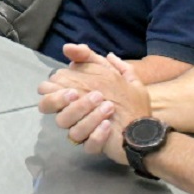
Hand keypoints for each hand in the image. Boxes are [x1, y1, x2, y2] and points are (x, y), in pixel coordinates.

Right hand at [37, 44, 149, 165]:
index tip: (70, 87)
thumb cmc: (125, 97)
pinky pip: (89, 145)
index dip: (52, 91)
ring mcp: (83, 133)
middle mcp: (73, 116)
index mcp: (72, 99)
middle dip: (62, 102)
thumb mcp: (111, 72)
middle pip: (50, 112)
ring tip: (108, 107)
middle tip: (80, 95)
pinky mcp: (95, 146)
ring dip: (88, 116)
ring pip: (71, 130)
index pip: (47, 94)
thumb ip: (90, 58)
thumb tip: (67, 48)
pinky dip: (97, 135)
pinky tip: (108, 125)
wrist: (145, 123)